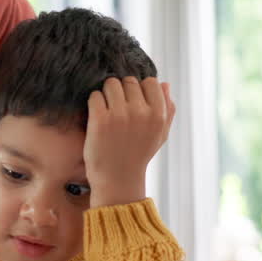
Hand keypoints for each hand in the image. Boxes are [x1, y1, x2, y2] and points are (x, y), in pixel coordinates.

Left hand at [83, 76, 174, 206]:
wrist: (117, 179)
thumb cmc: (138, 155)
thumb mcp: (160, 134)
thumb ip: (167, 109)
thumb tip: (165, 83)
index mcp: (158, 115)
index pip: (150, 81)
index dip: (140, 89)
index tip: (133, 102)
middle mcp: (141, 112)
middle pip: (128, 81)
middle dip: (122, 91)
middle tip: (117, 108)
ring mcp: (120, 115)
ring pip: (110, 84)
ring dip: (107, 94)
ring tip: (107, 110)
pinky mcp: (100, 120)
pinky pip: (95, 95)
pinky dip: (94, 103)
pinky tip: (97, 116)